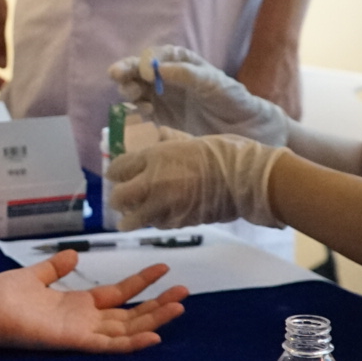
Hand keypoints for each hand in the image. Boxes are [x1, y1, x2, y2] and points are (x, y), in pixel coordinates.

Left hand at [0, 253, 188, 352]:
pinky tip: (154, 336)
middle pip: (131, 314)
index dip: (142, 282)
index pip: (119, 294)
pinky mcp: (73, 341)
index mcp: (78, 304)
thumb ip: (56, 268)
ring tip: (179, 308)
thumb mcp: (35, 276)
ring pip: (126, 329)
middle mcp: (85, 320)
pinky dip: (131, 342)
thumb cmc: (3, 297)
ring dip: (153, 320)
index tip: (164, 268)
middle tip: (184, 293)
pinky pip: (108, 345)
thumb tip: (74, 253)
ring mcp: (81, 332)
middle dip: (158, 304)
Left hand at [106, 135, 288, 229]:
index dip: (116, 172)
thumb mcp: (190, 140)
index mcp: (155, 157)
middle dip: (119, 198)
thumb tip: (158, 135)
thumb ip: (169, 142)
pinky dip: (156, 221)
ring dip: (132, 217)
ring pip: (132, 219)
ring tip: (136, 215)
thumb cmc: (223, 152)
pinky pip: (157, 224)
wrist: (245, 178)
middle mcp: (153, 182)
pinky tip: (162, 215)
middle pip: (118, 197)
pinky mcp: (178, 221)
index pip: (118, 168)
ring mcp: (164, 205)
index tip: (118, 174)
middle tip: (125, 197)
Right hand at [107, 45, 291, 144]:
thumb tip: (159, 69)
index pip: (155, 55)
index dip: (145, 60)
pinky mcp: (159, 119)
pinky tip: (142, 113)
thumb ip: (187, 74)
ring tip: (132, 96)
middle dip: (125, 70)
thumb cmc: (232, 99)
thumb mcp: (214, 83)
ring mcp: (160, 98)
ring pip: (135, 89)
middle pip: (138, 70)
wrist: (244, 130)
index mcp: (180, 62)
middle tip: (116, 75)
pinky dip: (135, 111)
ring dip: (128, 90)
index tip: (145, 71)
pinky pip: (140, 112)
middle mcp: (165, 78)